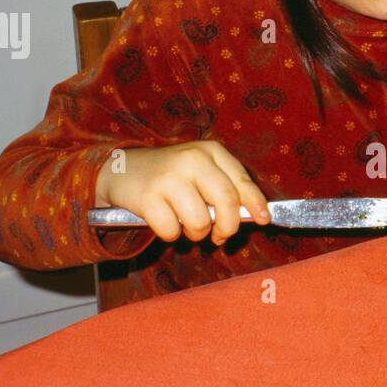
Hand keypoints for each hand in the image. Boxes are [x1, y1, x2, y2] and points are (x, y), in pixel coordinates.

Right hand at [95, 140, 271, 244]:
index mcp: (210, 151)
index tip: (264, 220)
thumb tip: (256, 216)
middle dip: (228, 226)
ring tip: (186, 224)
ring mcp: (169, 177)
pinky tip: (163, 221)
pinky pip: (172, 231)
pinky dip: (170, 235)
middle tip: (220, 236)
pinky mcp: (148, 197)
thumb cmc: (171, 177)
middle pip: (227, 201)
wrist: (122, 170)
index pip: (241, 180)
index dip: (255, 203)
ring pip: (200, 221)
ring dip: (196, 233)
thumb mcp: (201, 171)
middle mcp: (192, 159)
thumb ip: (226, 188)